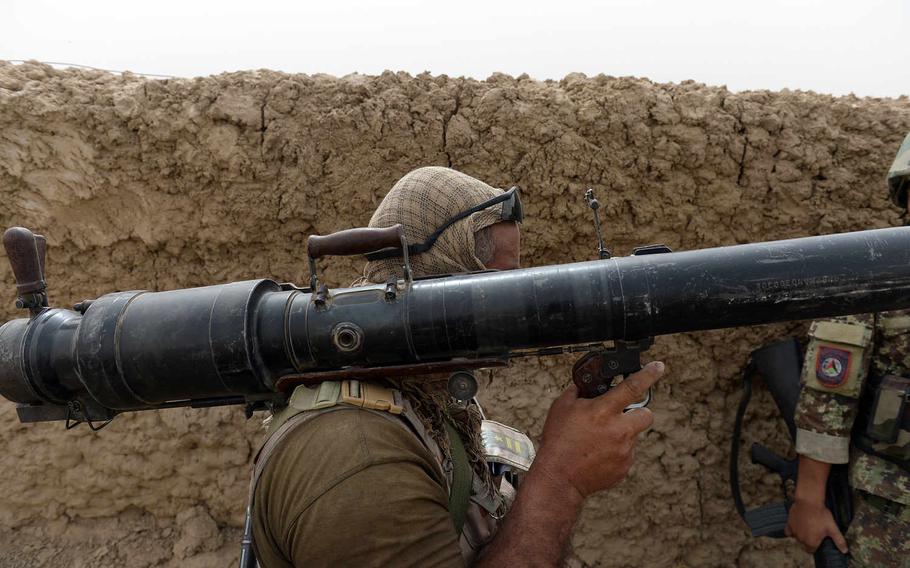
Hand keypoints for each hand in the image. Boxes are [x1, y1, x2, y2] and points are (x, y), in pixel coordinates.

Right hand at [531, 361, 664, 500]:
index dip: (648, 374)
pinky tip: (598, 454)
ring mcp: (624, 451)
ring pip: (633, 435)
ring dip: (621, 434)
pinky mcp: (625, 467)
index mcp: (603, 411)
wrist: (559, 477)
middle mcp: (619, 430)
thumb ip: (580, 391)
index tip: (659, 367)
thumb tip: (591, 383)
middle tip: (619, 417)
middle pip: (646, 414)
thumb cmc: (558, 440)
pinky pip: (626, 453)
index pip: (632, 387)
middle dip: (636, 413)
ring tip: (598, 440)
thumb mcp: (562, 406)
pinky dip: (616, 451)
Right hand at [785, 499, 848, 553]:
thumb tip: (844, 550)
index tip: (818, 539)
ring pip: (797, 538)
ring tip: (808, 526)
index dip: (815, 545)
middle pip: (804, 544)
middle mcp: (801, 539)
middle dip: (808, 539)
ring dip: (801, 535)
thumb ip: (839, 540)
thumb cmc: (821, 515)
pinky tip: (798, 526)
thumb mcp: (832, 528)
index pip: (811, 550)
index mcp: (811, 542)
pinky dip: (792, 530)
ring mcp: (794, 532)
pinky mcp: (789, 524)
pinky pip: (788, 531)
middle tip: (814, 530)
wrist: (808, 502)